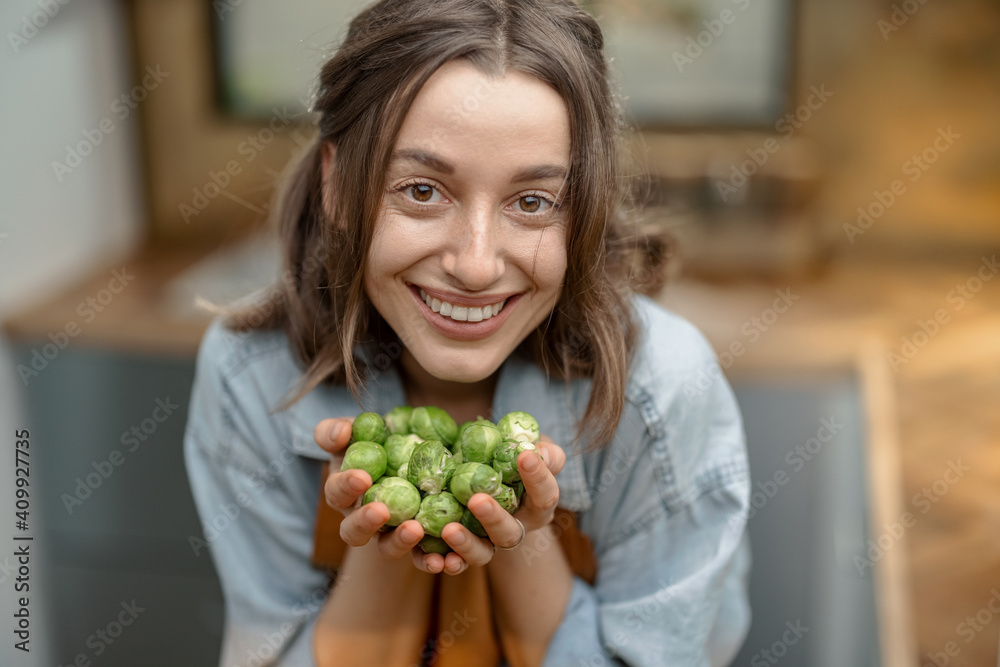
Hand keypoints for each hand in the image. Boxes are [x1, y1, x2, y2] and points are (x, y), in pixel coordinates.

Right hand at [314, 418, 426, 562]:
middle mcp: (364, 518)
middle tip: (381, 510)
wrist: (418, 453)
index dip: (346, 486)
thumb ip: (338, 431)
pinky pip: (422, 558)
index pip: (337, 492)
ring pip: (387, 548)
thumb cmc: (379, 441)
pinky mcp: (419, 542)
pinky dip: (430, 561)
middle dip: (365, 522)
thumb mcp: (357, 430)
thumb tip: (341, 432)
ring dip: (399, 542)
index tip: (362, 476)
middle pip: (354, 531)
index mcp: (346, 492)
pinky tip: (445, 560)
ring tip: (415, 530)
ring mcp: (390, 533)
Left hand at [436, 436, 565, 574]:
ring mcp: (488, 542)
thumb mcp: (533, 452)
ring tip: (449, 530)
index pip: (544, 495)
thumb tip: (540, 451)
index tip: (525, 456)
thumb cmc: (514, 460)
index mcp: (537, 506)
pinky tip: (433, 560)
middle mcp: (514, 529)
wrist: (484, 476)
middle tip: (477, 500)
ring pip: (482, 553)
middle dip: (494, 518)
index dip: (537, 477)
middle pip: (509, 532)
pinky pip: (454, 562)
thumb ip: (544, 452)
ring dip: (466, 545)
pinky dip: (444, 562)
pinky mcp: (462, 550)